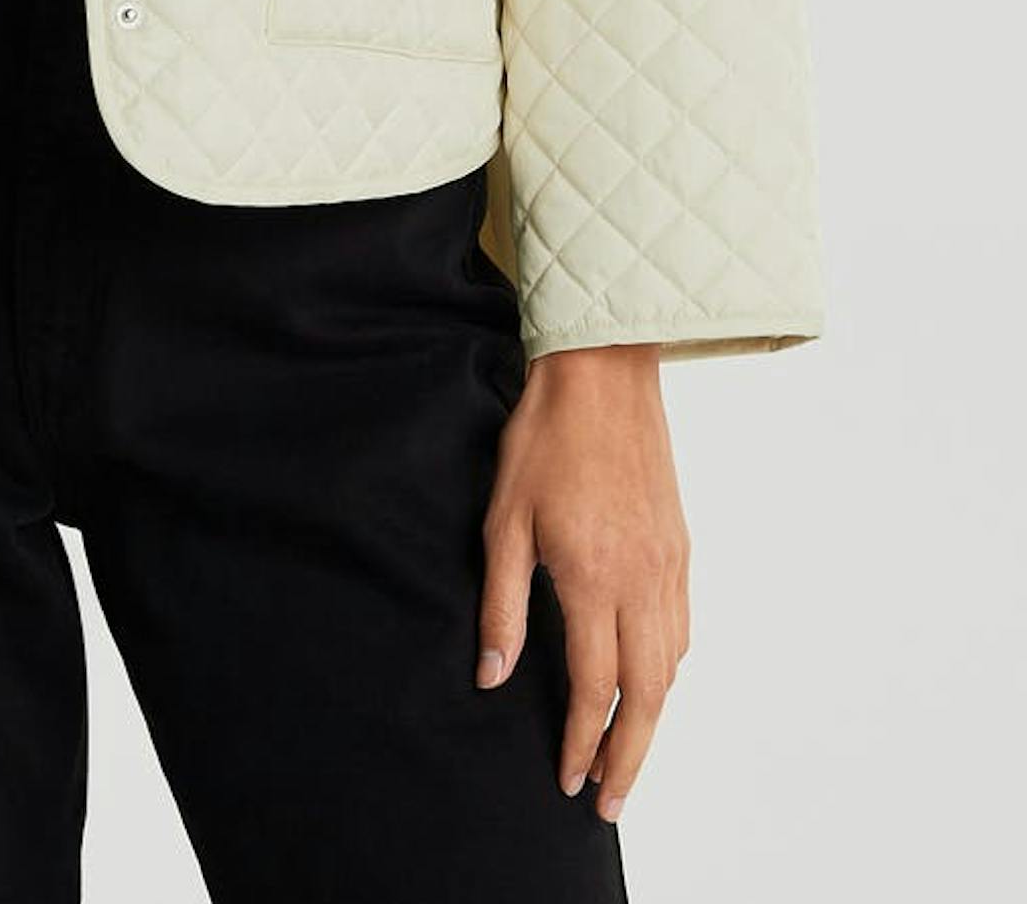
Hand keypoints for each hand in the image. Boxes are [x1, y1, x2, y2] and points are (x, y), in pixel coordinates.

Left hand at [475, 343, 689, 824]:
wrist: (603, 373)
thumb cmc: (544, 439)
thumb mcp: (504, 520)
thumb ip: (501, 604)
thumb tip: (492, 675)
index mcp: (594, 578)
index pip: (593, 687)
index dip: (580, 742)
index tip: (568, 780)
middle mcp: (642, 581)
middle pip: (647, 696)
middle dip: (629, 756)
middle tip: (609, 800)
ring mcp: (669, 564)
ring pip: (670, 666)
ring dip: (651, 718)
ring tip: (624, 751)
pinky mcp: (680, 545)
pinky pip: (681, 627)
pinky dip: (667, 669)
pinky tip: (648, 678)